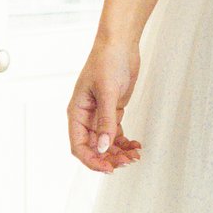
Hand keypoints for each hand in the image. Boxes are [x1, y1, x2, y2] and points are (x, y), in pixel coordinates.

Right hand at [67, 39, 142, 172]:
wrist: (120, 44)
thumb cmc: (106, 61)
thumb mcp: (107, 92)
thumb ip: (106, 121)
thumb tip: (102, 147)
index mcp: (76, 112)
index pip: (78, 146)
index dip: (92, 160)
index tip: (108, 168)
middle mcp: (86, 117)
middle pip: (94, 148)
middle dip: (109, 158)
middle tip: (127, 162)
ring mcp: (99, 115)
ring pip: (106, 143)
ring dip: (119, 153)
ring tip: (134, 156)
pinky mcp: (112, 111)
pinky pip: (116, 134)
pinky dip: (125, 142)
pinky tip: (136, 146)